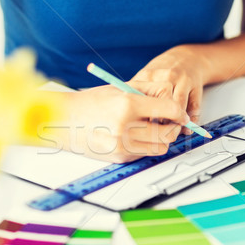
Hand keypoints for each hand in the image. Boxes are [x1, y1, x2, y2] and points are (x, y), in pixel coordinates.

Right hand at [63, 81, 188, 162]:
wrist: (64, 120)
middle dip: (173, 127)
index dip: (179, 112)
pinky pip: (144, 154)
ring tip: (154, 128)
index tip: (180, 113)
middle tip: (171, 122)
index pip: (170, 110)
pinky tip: (137, 135)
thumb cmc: (91, 102)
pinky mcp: (119, 157)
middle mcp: (125, 127)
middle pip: (167, 133)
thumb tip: (174, 101)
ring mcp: (121, 145)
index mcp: (127, 104)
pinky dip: (146, 145)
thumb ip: (151, 91)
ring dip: (162, 139)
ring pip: (159, 147)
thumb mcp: (121, 87)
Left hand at [133, 46, 210, 133]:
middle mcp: (166, 76)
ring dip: (175, 124)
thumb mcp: (145, 78)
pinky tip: (186, 128)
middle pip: (161, 105)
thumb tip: (129, 120)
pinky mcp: (196, 86)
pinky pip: (194, 108)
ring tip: (171, 134)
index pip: (141, 100)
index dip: (139, 118)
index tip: (138, 130)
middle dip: (158, 124)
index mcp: (148, 75)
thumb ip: (136, 96)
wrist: (188, 57)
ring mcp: (182, 80)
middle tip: (156, 135)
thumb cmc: (162, 72)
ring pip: (178, 108)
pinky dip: (191, 121)